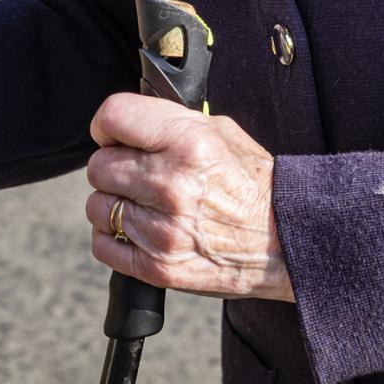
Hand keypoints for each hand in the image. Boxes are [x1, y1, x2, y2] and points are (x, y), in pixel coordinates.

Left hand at [84, 93, 291, 300]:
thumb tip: (130, 124)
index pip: (113, 117)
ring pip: (97, 205)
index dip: (107, 126)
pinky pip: (103, 244)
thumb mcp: (223, 134)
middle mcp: (171, 184)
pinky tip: (144, 230)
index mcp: (189, 143)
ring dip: (116, 203)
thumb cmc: (254, 185)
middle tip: (141, 174)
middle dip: (115, 167)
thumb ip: (172, 124)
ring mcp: (161, 229)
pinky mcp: (156, 266)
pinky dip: (117, 237)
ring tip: (147, 205)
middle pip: (99, 165)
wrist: (285, 241)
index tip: (113, 135)